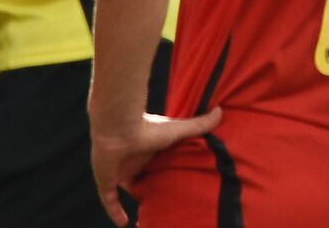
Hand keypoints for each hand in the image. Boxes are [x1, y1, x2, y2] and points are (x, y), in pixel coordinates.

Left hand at [91, 108, 222, 225]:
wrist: (119, 129)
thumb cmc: (148, 127)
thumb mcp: (177, 130)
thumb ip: (198, 125)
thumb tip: (221, 112)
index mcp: (150, 149)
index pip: (159, 164)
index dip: (167, 173)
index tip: (179, 183)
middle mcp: (135, 161)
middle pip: (145, 178)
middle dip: (153, 188)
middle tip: (167, 203)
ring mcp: (119, 171)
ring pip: (129, 189)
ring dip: (137, 199)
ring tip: (150, 216)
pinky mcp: (107, 181)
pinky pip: (109, 201)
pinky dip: (115, 212)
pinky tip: (124, 223)